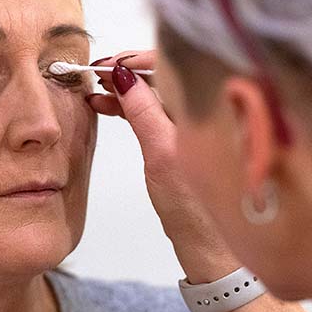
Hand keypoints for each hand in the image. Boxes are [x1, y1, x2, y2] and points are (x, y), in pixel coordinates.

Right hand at [87, 51, 239, 282]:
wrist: (212, 251)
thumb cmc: (197, 212)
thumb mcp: (162, 155)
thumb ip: (144, 111)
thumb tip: (124, 76)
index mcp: (216, 107)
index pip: (176, 64)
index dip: (137, 59)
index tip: (106, 64)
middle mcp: (215, 110)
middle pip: (168, 74)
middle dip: (130, 72)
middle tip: (95, 75)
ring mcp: (205, 125)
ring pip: (161, 93)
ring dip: (129, 90)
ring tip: (96, 91)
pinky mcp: (193, 141)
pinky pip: (162, 111)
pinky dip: (137, 107)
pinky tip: (111, 106)